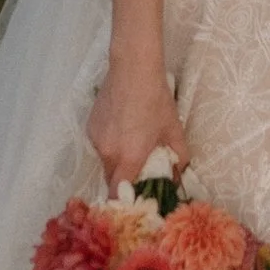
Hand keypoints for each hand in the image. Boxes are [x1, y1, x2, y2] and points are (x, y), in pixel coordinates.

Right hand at [87, 68, 189, 191]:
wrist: (133, 69)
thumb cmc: (156, 100)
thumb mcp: (174, 130)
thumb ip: (179, 158)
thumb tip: (179, 176)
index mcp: (128, 157)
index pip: (117, 193)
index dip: (124, 201)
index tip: (134, 199)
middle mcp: (108, 152)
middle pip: (111, 179)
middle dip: (123, 180)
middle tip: (139, 170)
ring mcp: (96, 139)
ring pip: (105, 161)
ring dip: (117, 160)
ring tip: (131, 142)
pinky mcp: (89, 126)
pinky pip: (99, 144)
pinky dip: (109, 143)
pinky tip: (122, 127)